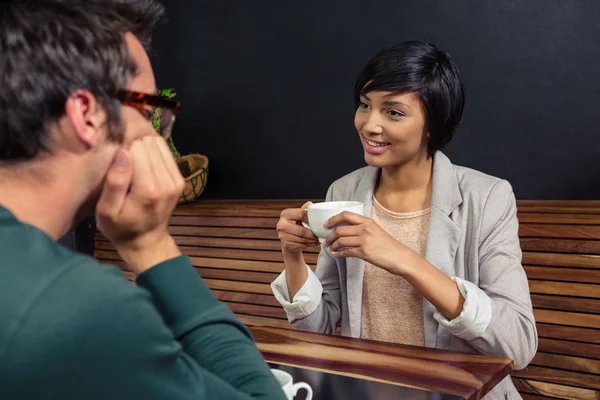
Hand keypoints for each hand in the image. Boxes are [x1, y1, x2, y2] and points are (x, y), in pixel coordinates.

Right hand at [95, 136, 184, 272]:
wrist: (145, 240)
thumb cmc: (120, 227)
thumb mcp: (106, 211)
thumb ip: (114, 182)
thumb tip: (123, 153)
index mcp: (148, 190)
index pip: (136, 148)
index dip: (122, 151)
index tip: (114, 162)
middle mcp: (167, 182)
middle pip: (148, 143)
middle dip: (133, 148)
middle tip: (122, 163)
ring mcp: (176, 180)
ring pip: (158, 144)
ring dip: (143, 149)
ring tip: (132, 163)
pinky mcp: (179, 179)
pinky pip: (166, 152)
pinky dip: (153, 153)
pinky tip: (143, 165)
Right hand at [276, 201, 319, 254]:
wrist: (288, 239)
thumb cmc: (295, 226)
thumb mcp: (298, 216)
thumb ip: (304, 210)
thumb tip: (310, 204)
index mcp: (285, 214)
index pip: (301, 214)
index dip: (310, 218)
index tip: (317, 221)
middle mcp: (281, 224)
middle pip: (302, 230)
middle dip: (312, 234)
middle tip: (319, 235)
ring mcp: (282, 235)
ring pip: (302, 239)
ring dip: (312, 240)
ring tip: (317, 239)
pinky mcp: (286, 244)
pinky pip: (301, 245)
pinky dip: (309, 245)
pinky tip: (313, 243)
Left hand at [323, 211, 412, 274]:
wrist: (400, 257)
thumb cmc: (388, 245)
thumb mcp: (376, 230)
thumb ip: (363, 228)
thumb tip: (346, 231)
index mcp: (368, 221)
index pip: (346, 215)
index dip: (333, 219)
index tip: (326, 224)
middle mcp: (365, 229)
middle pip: (340, 229)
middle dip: (329, 236)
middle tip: (325, 241)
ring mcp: (364, 241)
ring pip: (341, 241)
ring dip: (333, 246)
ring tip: (331, 249)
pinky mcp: (364, 252)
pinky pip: (346, 252)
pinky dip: (339, 254)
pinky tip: (336, 255)